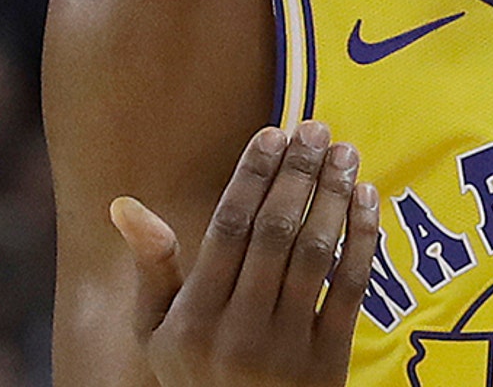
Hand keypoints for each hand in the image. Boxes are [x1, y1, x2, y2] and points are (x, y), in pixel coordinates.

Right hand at [110, 121, 379, 386]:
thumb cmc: (197, 375)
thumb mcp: (157, 332)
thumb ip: (151, 268)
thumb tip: (125, 204)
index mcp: (193, 318)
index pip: (227, 227)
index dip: (253, 175)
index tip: (273, 133)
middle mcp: (237, 332)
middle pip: (275, 233)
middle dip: (298, 173)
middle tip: (316, 130)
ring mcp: (285, 348)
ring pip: (315, 253)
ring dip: (333, 196)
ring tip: (344, 153)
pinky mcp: (328, 361)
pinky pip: (350, 287)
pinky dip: (362, 238)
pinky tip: (367, 199)